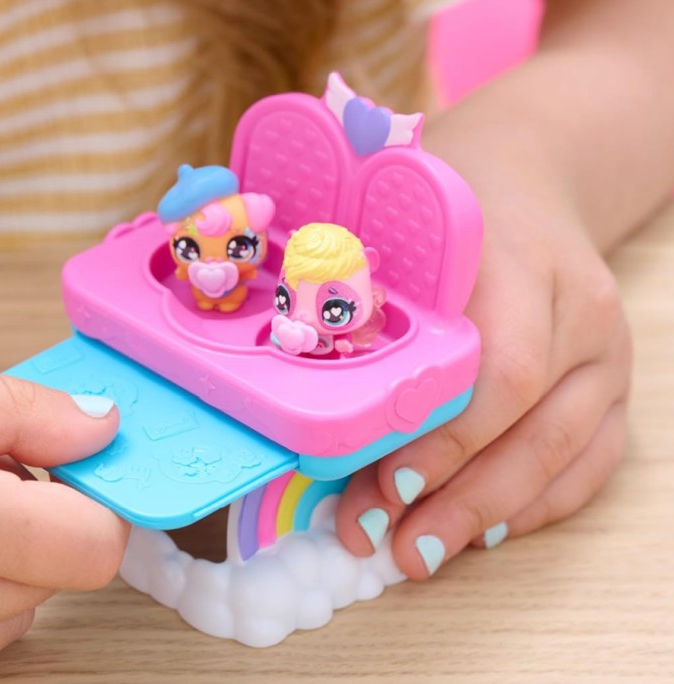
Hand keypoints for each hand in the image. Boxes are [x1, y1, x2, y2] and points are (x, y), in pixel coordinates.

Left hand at [336, 160, 631, 578]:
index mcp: (526, 262)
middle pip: (533, 427)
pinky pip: (592, 462)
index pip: (501, 370)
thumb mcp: (405, 225)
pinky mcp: (615, 383)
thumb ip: (371, 296)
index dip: (443, 440)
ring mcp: (608, 353)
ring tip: (422, 555)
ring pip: (566, 456)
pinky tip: (483, 532)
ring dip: (489, 516)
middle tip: (392, 546)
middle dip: (458, 499)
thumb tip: (313, 405)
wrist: (529, 174)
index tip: (382, 487)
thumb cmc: (451, 201)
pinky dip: (537, 506)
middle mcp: (583, 312)